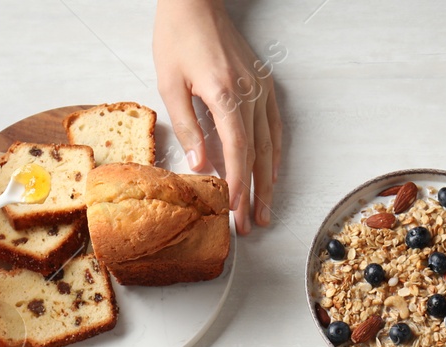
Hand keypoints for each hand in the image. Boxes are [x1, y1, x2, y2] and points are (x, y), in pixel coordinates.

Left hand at [153, 0, 280, 232]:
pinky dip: (275, 153)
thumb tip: (201, 166)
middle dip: (254, 194)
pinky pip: (274, 125)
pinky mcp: (263, 84)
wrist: (195, 3)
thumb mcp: (170, 84)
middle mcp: (249, 93)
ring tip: (265, 211)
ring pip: (269, 144)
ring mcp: (260, 89)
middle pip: (257, 154)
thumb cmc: (177, 39)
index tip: (235, 211)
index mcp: (225, 94)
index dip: (238, 185)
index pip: (237, 151)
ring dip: (268, 181)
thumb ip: (187, 127)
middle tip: (252, 225)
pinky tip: (272, 174)